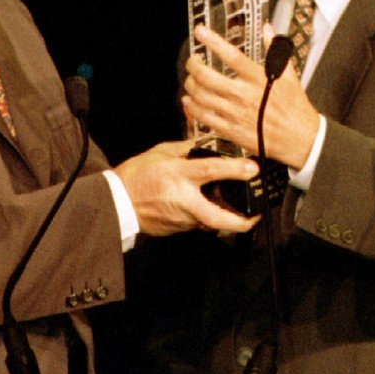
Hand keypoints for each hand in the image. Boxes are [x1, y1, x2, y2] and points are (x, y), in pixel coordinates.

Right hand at [114, 140, 260, 235]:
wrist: (117, 202)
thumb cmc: (137, 175)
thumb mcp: (161, 152)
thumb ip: (186, 149)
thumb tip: (207, 145)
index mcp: (178, 175)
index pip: (211, 171)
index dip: (234, 169)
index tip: (253, 169)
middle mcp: (183, 199)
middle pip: (219, 217)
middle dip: (242, 221)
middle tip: (257, 215)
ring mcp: (181, 218)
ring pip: (212, 222)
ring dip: (227, 217)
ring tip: (239, 208)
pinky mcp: (178, 229)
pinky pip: (199, 222)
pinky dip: (209, 216)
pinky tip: (211, 208)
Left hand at [182, 24, 320, 169]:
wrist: (300, 139)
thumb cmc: (294, 105)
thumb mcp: (289, 75)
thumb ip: (275, 49)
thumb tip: (267, 27)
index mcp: (258, 78)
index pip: (231, 56)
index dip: (213, 42)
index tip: (200, 31)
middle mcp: (244, 95)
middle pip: (206, 77)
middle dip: (193, 66)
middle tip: (192, 62)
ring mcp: (235, 114)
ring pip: (201, 96)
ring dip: (190, 86)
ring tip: (190, 80)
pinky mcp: (231, 130)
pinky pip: (204, 117)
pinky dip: (192, 107)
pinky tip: (189, 101)